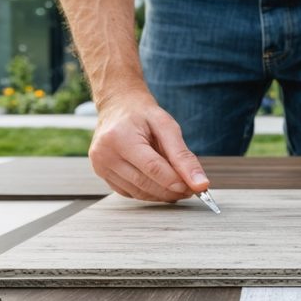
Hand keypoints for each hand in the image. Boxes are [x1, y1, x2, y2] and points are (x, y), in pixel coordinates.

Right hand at [89, 90, 208, 201]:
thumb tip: (200, 184)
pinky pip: (131, 193)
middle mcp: (104, 154)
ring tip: (179, 186)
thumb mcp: (166, 126)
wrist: (118, 106)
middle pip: (145, 183)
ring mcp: (100, 166)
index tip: (195, 188)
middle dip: (172, 190)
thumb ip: (183, 156)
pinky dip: (150, 193)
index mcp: (119, 137)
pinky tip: (161, 185)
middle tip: (191, 189)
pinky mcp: (102, 175)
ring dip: (162, 194)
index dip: (175, 181)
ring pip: (139, 192)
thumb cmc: (143, 114)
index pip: (152, 168)